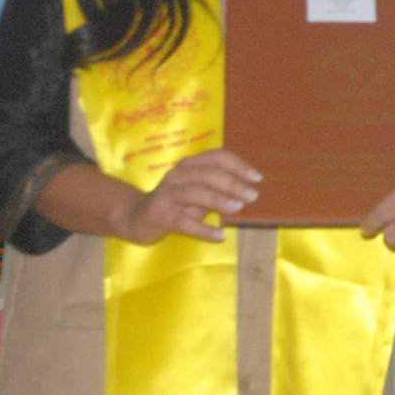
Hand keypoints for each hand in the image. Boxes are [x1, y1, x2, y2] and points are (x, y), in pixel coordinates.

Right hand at [116, 148, 262, 245]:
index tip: (257, 177)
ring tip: (238, 208)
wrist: (136, 219)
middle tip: (252, 196)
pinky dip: (203, 229)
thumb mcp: (196, 193)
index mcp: (189, 165)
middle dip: (233, 184)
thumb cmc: (175, 204)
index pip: (216, 157)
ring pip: (195, 193)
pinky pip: (184, 222)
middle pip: (207, 174)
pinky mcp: (160, 215)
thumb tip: (247, 194)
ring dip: (219, 200)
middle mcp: (177, 175)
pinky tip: (219, 236)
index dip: (238, 165)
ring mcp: (166, 194)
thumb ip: (216, 190)